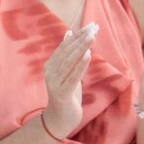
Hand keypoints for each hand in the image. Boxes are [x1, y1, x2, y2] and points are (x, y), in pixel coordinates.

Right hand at [39, 23, 98, 139]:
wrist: (60, 118)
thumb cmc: (66, 92)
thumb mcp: (67, 71)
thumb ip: (67, 54)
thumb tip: (69, 32)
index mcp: (50, 65)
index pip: (64, 47)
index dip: (78, 36)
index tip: (91, 25)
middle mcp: (50, 72)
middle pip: (67, 52)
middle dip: (81, 39)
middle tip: (93, 27)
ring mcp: (54, 83)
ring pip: (70, 62)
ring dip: (82, 48)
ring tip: (92, 37)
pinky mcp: (62, 93)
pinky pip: (73, 76)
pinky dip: (81, 65)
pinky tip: (88, 55)